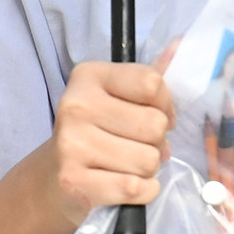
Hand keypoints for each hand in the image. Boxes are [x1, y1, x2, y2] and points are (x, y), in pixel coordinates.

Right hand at [48, 62, 174, 224]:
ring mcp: (73, 145)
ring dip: (148, 168)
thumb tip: (181, 43)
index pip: (152, 83)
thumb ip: (148, 77)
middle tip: (138, 145)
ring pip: (149, 159)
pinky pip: (136, 187)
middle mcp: (76, 105)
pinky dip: (143, 190)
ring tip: (128, 165)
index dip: (165, 104)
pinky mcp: (76, 182)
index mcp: (88, 76)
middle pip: (155, 125)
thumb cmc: (95, 132)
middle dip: (157, 141)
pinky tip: (128, 184)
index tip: (155, 114)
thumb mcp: (116, 97)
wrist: (52, 179)